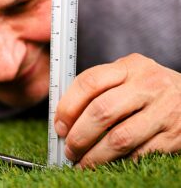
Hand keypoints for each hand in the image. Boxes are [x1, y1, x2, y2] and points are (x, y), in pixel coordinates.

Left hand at [54, 53, 180, 168]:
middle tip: (69, 149)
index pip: (89, 82)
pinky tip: (107, 163)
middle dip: (78, 136)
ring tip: (82, 162)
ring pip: (118, 138)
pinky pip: (138, 154)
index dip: (68, 107)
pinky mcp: (174, 135)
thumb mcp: (126, 77)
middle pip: (101, 112)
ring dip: (94, 156)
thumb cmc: (148, 89)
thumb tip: (64, 119)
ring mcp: (163, 109)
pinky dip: (118, 162)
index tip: (59, 125)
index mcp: (129, 67)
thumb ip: (98, 89)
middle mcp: (148, 84)